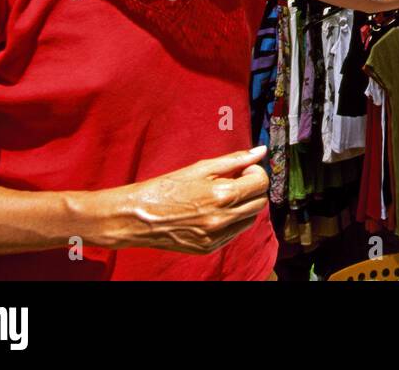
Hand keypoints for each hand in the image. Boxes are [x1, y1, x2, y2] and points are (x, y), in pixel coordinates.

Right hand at [88, 147, 270, 254]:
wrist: (137, 216)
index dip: (255, 172)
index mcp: (222, 196)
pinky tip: (214, 211)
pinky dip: (232, 221)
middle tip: (235, 181)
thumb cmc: (166, 188)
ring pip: (250, 219)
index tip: (243, 169)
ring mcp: (216, 236)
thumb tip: (261, 151)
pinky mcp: (209, 248)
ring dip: (244, 206)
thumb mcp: (200, 167)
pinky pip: (234, 233)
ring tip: (223, 196)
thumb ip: (234, 160)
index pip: (261, 183)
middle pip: (260, 202)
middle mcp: (223, 219)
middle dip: (252, 188)